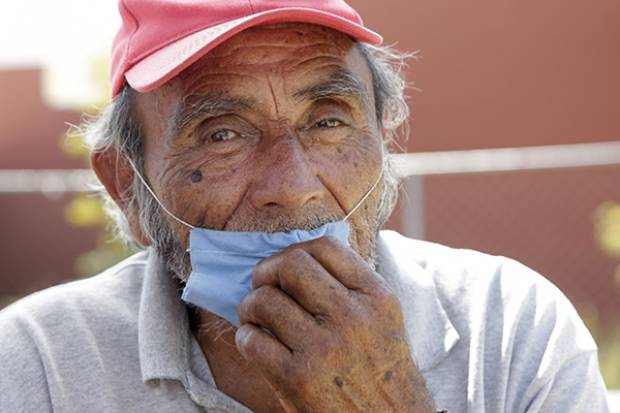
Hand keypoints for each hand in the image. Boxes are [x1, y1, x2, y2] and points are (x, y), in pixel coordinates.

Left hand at [235, 236, 434, 412]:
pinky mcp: (298, 379)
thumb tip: (297, 257)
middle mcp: (352, 317)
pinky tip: (256, 344)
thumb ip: (351, 286)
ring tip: (255, 318)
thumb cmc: (381, 370)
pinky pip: (252, 340)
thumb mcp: (383, 319)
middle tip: (262, 286)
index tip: (285, 268)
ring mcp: (324, 348)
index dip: (294, 252)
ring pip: (264, 300)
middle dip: (266, 271)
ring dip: (250, 306)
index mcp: (376, 297)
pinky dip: (246, 338)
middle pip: (291, 265)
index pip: (325, 247)